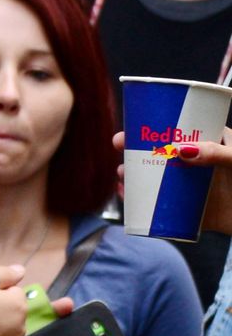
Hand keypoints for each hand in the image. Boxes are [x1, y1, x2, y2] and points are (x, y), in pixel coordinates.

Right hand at [113, 126, 231, 234]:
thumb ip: (216, 153)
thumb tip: (179, 151)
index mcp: (213, 142)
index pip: (179, 128)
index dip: (153, 125)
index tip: (132, 127)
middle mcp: (200, 162)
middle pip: (163, 151)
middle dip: (137, 150)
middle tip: (119, 148)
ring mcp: (195, 186)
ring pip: (160, 178)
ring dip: (136, 176)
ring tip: (121, 177)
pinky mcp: (194, 210)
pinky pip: (164, 207)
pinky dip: (144, 204)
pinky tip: (129, 200)